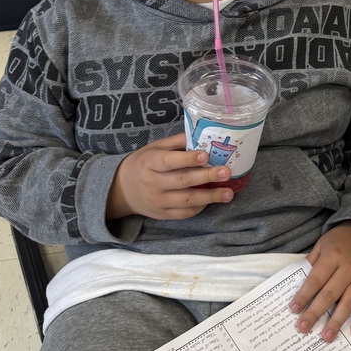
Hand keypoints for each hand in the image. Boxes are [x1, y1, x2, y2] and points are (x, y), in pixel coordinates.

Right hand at [106, 133, 234, 220]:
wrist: (122, 189)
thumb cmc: (143, 164)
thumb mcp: (154, 148)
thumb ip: (177, 142)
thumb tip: (202, 135)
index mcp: (149, 162)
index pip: (169, 161)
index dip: (188, 159)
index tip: (206, 155)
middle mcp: (152, 183)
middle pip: (182, 181)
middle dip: (206, 177)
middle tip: (226, 172)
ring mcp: (158, 201)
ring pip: (186, 200)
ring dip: (210, 197)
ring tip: (229, 193)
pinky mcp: (162, 215)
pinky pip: (184, 213)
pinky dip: (200, 207)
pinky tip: (212, 200)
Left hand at [289, 223, 350, 342]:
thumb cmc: (340, 240)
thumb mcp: (322, 245)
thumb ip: (312, 263)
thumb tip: (299, 285)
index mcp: (333, 256)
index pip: (316, 279)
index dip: (304, 295)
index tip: (294, 309)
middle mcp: (348, 268)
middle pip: (330, 294)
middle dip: (315, 312)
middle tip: (303, 328)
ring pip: (349, 303)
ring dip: (337, 321)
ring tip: (326, 337)